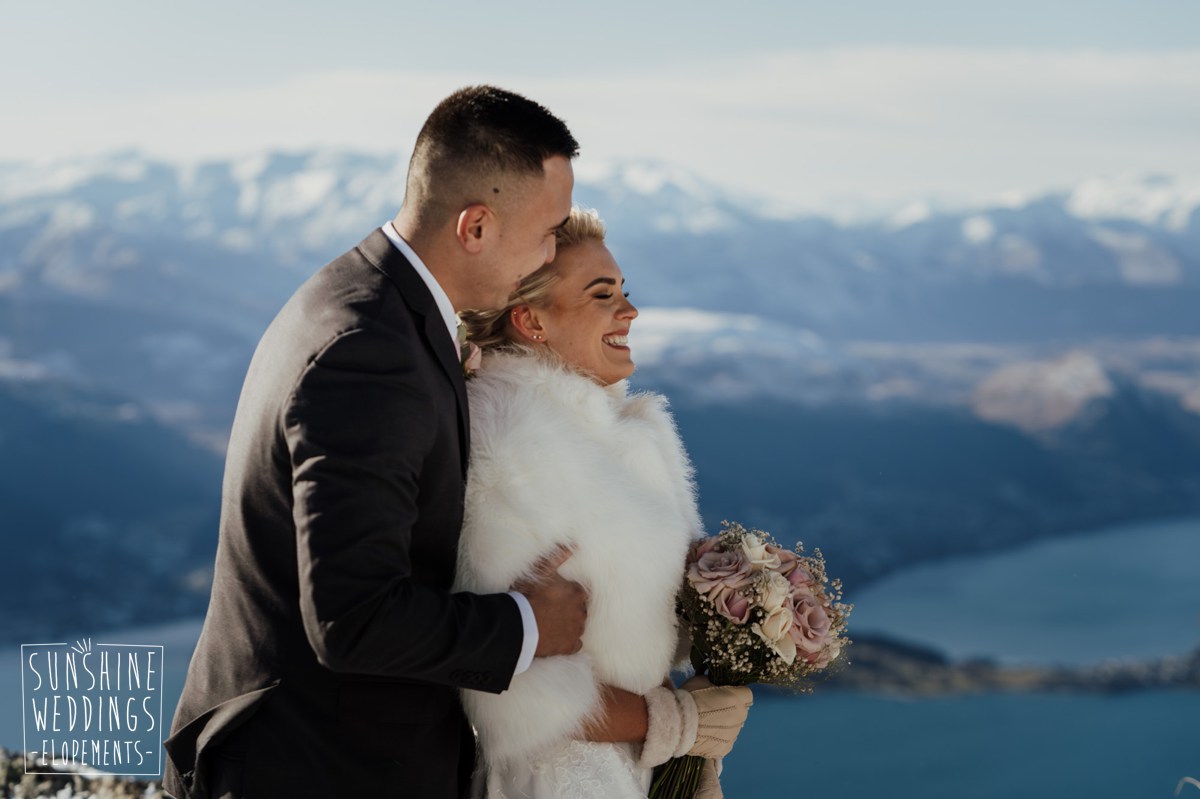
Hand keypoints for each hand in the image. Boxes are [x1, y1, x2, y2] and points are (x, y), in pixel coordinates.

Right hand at [512, 544, 587, 656]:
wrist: (519, 625)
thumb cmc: (529, 596)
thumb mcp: (541, 572)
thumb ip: (557, 557)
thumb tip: (574, 545)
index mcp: (576, 593)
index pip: (581, 592)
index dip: (570, 594)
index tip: (560, 596)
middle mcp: (581, 611)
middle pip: (581, 609)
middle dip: (571, 609)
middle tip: (554, 610)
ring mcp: (576, 630)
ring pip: (578, 626)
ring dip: (570, 624)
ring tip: (553, 624)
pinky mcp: (569, 646)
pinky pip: (575, 644)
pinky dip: (568, 642)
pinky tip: (557, 639)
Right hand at [636, 677, 752, 767]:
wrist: (677, 724)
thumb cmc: (688, 698)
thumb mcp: (701, 680)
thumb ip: (714, 683)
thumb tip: (715, 684)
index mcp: (737, 699)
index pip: (746, 694)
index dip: (735, 693)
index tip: (724, 694)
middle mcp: (740, 718)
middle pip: (741, 712)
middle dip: (731, 710)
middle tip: (712, 709)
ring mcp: (733, 736)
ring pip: (733, 728)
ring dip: (724, 725)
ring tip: (706, 724)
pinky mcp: (724, 750)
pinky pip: (725, 742)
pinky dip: (717, 739)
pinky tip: (705, 735)